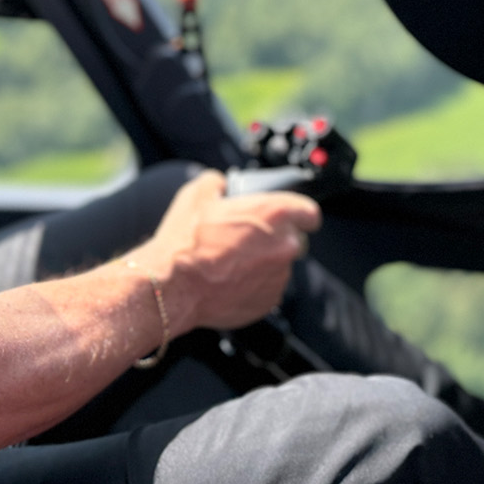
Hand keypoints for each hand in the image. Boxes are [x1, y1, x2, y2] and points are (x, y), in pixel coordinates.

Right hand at [132, 171, 319, 333]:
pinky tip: (229, 278)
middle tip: (247, 238)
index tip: (288, 217)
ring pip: (280, 265)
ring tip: (231, 261)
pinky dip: (254, 283)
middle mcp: (284, 245)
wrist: (174, 285)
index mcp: (275, 213)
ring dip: (263, 262)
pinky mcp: (268, 301)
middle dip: (276, 238)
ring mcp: (279, 276)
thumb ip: (219, 182)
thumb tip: (221, 185)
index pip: (310, 212)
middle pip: (295, 240)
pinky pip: (268, 287)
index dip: (298, 214)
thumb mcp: (198, 193)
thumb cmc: (186, 240)